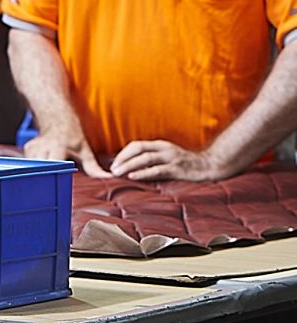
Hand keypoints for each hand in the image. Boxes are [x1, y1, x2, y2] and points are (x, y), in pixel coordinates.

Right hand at [24, 132, 110, 176]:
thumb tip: (108, 177)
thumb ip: (93, 166)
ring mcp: (34, 147)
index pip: (54, 166)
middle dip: (47, 177)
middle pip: (42, 169)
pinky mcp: (27, 148)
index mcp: (58, 146)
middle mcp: (44, 146)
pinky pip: (30, 164)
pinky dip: (36, 167)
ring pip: (34, 167)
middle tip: (53, 184)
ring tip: (49, 173)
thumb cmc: (71, 134)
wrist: (56, 118)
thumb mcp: (84, 149)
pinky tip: (43, 165)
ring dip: (42, 172)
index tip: (59, 183)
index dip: (56, 175)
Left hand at [109, 140, 231, 181]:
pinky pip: (157, 170)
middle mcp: (164, 149)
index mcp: (160, 145)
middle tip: (112, 169)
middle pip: (138, 149)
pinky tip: (133, 177)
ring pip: (145, 159)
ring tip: (117, 173)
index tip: (114, 162)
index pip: (136, 145)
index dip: (123, 153)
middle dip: (123, 158)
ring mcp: (171, 158)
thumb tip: (132, 167)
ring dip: (129, 165)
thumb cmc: (186, 164)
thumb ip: (152, 160)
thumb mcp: (167, 158)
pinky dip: (143, 173)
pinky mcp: (177, 169)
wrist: (210, 166)